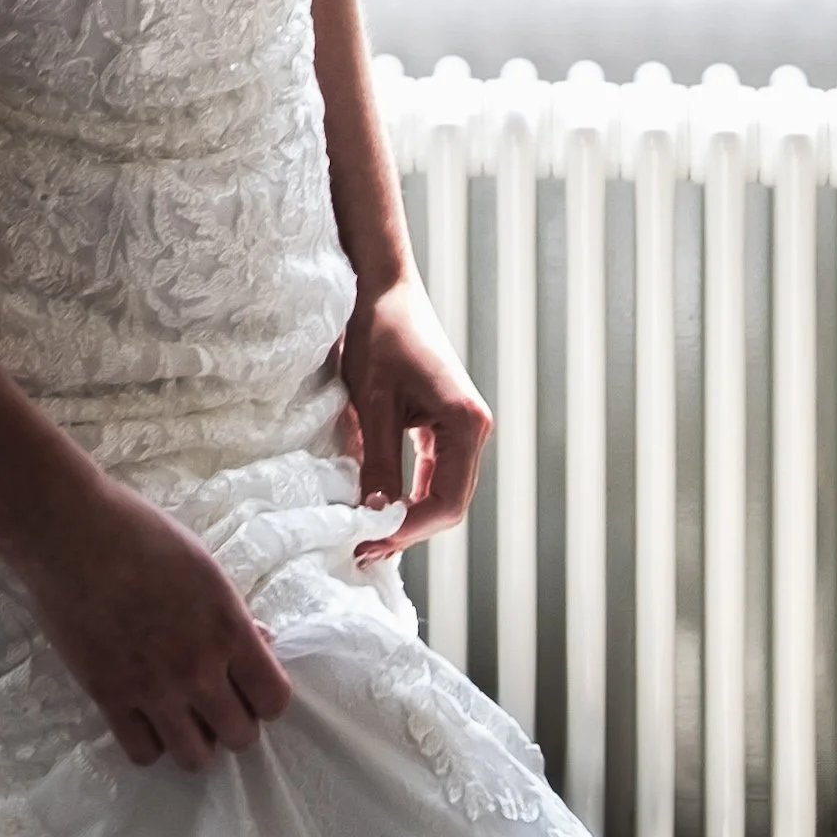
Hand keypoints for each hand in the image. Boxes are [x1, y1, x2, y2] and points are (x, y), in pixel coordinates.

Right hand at [17, 469, 292, 770]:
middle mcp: (198, 667)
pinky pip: (143, 753)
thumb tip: (260, 643)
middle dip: (235, 722)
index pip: (274, 699)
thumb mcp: (203, 566)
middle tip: (216, 700)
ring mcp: (153, 689)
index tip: (252, 687)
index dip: (266, 699)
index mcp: (228, 627)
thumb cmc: (142, 534)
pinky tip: (146, 716)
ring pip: (194, 758)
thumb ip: (232, 614)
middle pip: (240, 737)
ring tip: (183, 715)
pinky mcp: (110, 698)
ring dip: (196, 741)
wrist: (72, 534)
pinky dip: (150, 742)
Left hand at [340, 270, 489, 562]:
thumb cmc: (379, 334)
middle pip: (449, 503)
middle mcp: (473, 427)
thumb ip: (379, 463)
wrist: (383, 287)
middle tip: (362, 549)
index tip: (368, 544)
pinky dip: (410, 495)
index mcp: (466, 422)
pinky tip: (380, 508)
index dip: (408, 530)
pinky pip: (435, 473)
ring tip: (367, 537)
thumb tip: (377, 519)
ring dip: (408, 517)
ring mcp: (462, 426)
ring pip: (443, 491)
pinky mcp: (445, 423)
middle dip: (408, 530)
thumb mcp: (373, 403)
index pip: (447, 502)